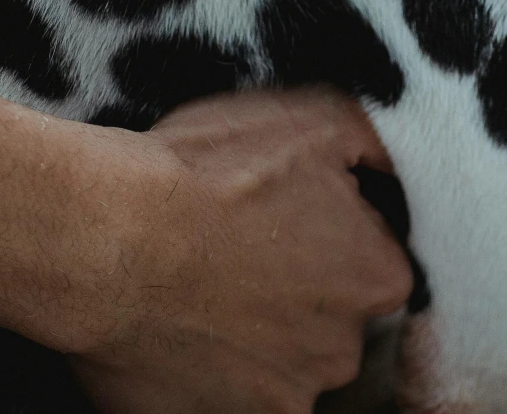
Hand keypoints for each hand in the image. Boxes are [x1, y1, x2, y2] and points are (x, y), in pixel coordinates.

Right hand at [70, 88, 413, 413]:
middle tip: (236, 254)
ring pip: (281, 366)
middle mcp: (344, 352)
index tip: (282, 218)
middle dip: (294, 293)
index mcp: (377, 278)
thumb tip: (400, 166)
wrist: (106, 239)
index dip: (330, 235)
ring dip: (252, 337)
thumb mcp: (311, 120)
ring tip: (199, 293)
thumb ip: (378, 144)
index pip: (374, 262)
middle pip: (331, 321)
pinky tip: (181, 336)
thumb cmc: (206, 175)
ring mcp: (285, 399)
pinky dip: (211, 378)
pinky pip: (230, 403)